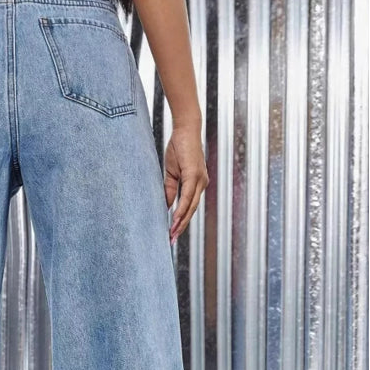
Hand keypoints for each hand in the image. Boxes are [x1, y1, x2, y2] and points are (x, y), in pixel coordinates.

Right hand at [164, 125, 208, 244]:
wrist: (185, 129)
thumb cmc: (179, 148)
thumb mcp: (172, 173)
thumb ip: (170, 190)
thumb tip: (167, 206)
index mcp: (196, 184)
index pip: (189, 207)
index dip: (181, 221)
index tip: (172, 233)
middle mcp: (201, 183)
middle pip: (192, 211)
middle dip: (181, 227)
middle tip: (171, 240)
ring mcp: (200, 180)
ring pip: (191, 206)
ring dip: (181, 222)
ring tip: (172, 234)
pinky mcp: (194, 174)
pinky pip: (188, 196)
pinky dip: (182, 209)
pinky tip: (176, 219)